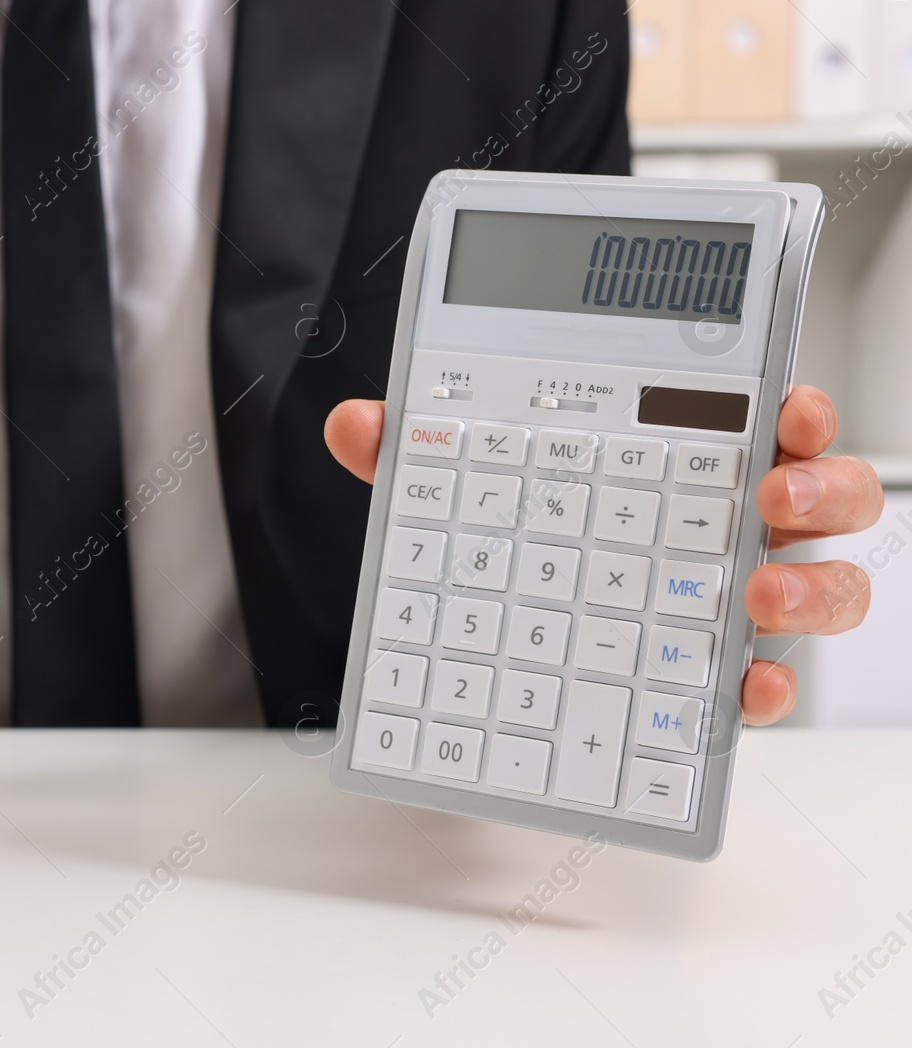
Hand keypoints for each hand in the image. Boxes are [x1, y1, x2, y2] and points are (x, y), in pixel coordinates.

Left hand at [324, 387, 882, 726]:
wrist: (493, 671)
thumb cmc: (511, 556)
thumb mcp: (458, 502)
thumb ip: (415, 458)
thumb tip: (355, 424)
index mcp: (679, 467)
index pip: (757, 421)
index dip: (793, 410)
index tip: (789, 407)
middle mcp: (722, 531)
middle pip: (818, 496)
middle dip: (820, 486)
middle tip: (778, 490)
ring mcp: (728, 607)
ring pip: (820, 586)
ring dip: (813, 584)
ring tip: (763, 594)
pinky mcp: (714, 681)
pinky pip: (766, 685)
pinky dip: (768, 689)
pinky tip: (744, 690)